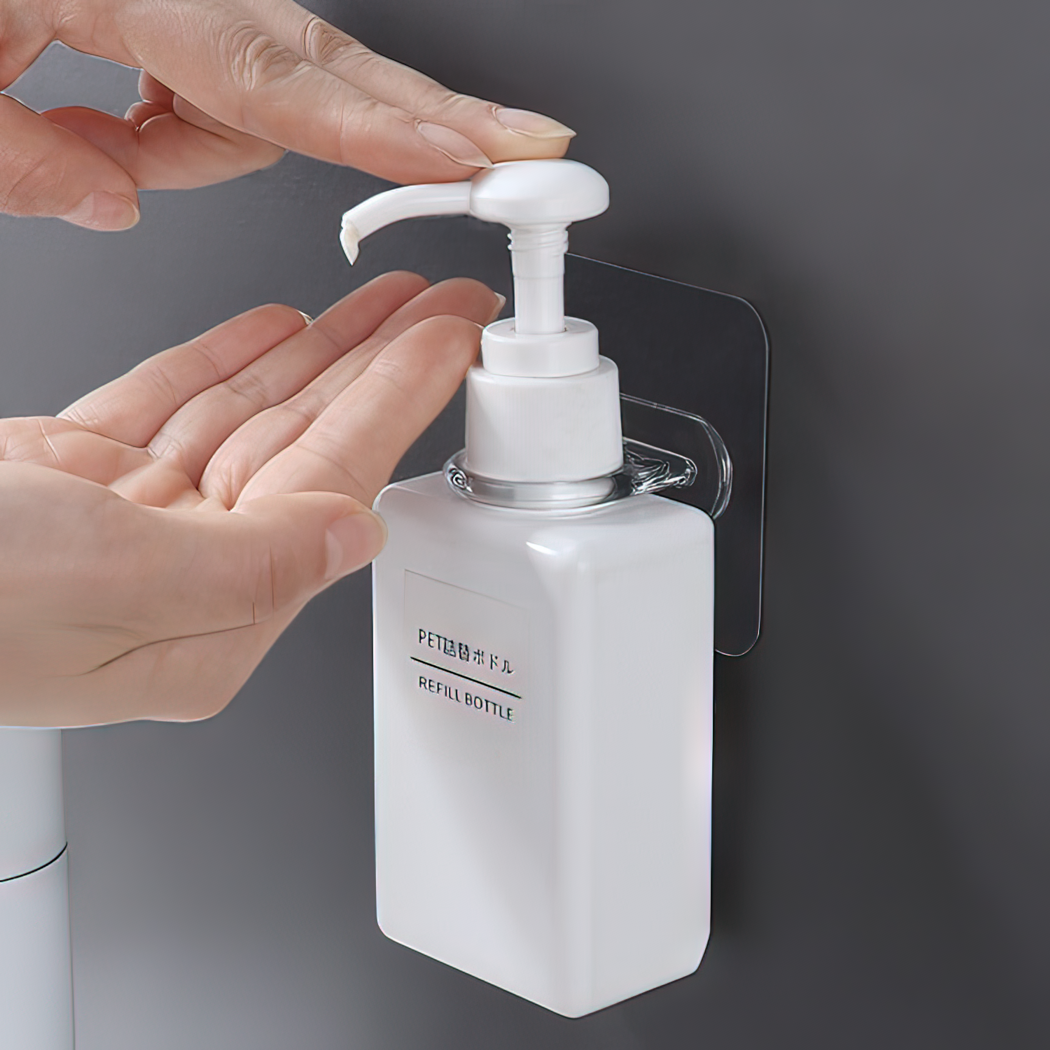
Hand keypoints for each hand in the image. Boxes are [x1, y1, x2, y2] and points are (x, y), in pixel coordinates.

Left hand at [0, 0, 574, 230]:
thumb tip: (112, 200)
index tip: (474, 164)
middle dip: (418, 120)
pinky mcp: (169, 0)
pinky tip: (102, 113)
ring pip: (256, 93)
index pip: (278, 77)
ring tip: (86, 139)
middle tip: (520, 154)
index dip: (384, 132)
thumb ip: (24, 161)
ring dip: (185, 140)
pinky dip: (170, 116)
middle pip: (321, 65)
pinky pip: (216, 76)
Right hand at [0, 272, 501, 726]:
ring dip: (315, 353)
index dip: (402, 402)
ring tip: (380, 300)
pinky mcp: (75, 479)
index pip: (336, 485)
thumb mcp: (118, 583)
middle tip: (443, 307)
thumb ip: (257, 563)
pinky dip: (222, 363)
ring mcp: (128, 525)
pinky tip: (276, 332)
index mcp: (208, 621)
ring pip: (246, 418)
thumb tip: (358, 536)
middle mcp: (180, 577)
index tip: (454, 342)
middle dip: (378, 367)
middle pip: (306, 446)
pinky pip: (172, 408)